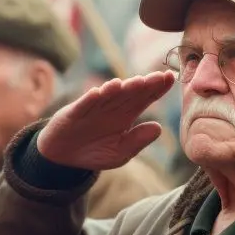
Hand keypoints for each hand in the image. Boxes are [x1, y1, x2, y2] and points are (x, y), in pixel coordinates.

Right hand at [36, 71, 175, 169]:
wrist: (63, 157)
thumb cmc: (95, 151)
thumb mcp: (120, 153)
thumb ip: (137, 141)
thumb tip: (159, 128)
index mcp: (126, 115)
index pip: (145, 98)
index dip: (157, 88)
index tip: (171, 78)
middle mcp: (111, 107)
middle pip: (130, 93)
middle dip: (144, 85)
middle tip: (159, 76)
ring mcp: (93, 108)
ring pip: (109, 95)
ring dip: (121, 88)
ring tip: (135, 82)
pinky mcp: (74, 113)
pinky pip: (84, 105)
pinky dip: (91, 99)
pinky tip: (100, 92)